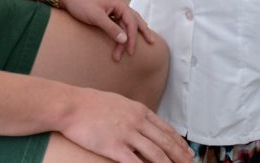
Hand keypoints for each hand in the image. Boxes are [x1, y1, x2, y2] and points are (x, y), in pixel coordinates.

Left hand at [58, 0, 156, 61]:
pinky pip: (122, 19)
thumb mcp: (95, 17)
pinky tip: (130, 31)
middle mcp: (120, 3)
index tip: (130, 51)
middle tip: (151, 43)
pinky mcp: (109, 9)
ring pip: (129, 19)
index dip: (132, 38)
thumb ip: (111, 28)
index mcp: (119, 3)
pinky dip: (127, 26)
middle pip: (134, 19)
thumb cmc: (80, 3)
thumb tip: (124, 39)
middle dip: (140, 33)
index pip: (131, 22)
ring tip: (146, 38)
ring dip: (134, 31)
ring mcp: (114, 5)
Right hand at [61, 87, 193, 162]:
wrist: (72, 105)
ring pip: (155, 153)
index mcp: (139, 110)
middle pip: (165, 141)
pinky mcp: (115, 147)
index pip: (165, 128)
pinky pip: (135, 162)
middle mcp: (137, 121)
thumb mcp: (119, 103)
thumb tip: (143, 121)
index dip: (178, 142)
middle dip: (180, 155)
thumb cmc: (91, 104)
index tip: (187, 151)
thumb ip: (133, 113)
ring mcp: (127, 134)